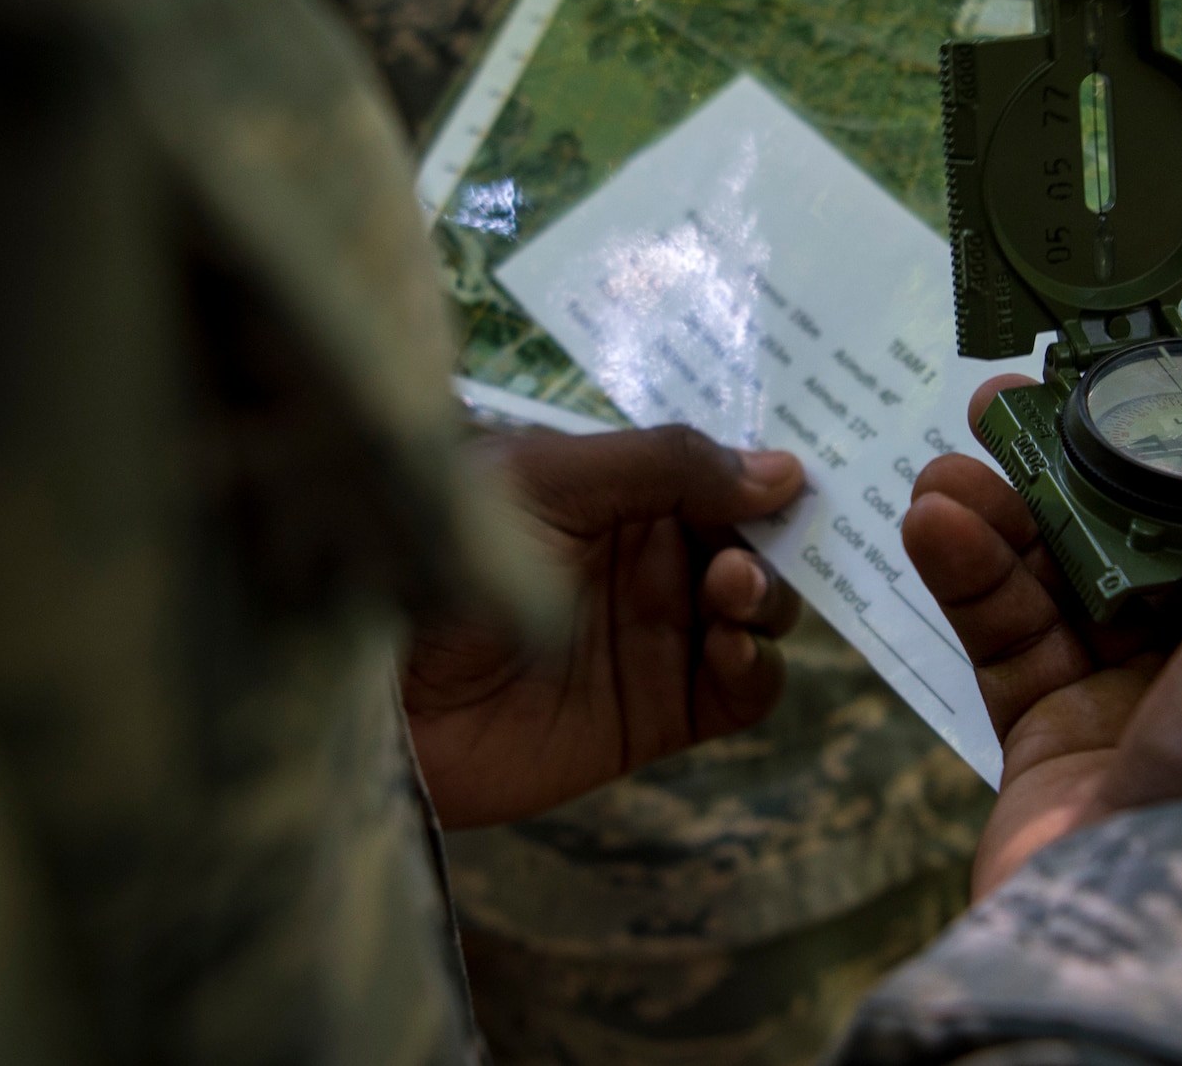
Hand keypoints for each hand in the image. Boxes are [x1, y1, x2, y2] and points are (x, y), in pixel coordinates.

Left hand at [403, 425, 803, 828]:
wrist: (374, 692)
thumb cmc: (441, 558)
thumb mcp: (548, 480)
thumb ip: (665, 466)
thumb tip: (784, 470)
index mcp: (618, 490)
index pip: (721, 473)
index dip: (768, 473)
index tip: (807, 478)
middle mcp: (645, 559)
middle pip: (755, 542)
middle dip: (776, 540)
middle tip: (740, 552)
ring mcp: (655, 637)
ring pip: (761, 612)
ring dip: (770, 598)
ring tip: (732, 592)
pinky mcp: (656, 715)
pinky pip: (742, 692)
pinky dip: (758, 670)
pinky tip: (729, 651)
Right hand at [902, 372, 1181, 915]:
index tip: (1159, 348)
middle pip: (1164, 519)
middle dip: (1090, 446)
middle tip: (1021, 387)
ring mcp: (1154, 703)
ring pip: (1071, 570)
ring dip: (1009, 499)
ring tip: (958, 447)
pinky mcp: (1061, 744)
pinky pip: (1009, 636)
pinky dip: (969, 571)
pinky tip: (933, 514)